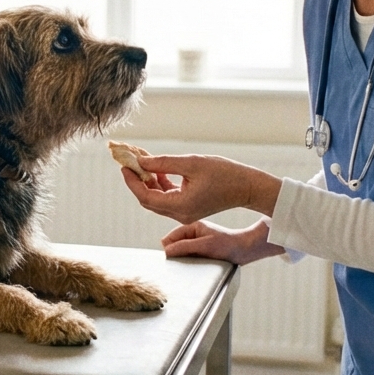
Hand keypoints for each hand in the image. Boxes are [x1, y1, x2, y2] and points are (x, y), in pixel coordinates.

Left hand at [120, 153, 280, 224]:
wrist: (248, 186)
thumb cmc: (225, 174)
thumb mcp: (192, 163)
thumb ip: (164, 163)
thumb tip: (141, 161)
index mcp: (180, 206)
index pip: (146, 197)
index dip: (132, 181)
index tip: (125, 165)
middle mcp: (180, 213)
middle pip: (148, 199)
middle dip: (137, 180)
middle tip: (129, 161)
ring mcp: (185, 212)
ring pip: (157, 198)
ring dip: (148, 180)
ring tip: (140, 160)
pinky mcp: (189, 206)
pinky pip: (168, 196)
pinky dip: (160, 183)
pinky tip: (155, 168)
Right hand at [161, 219, 286, 264]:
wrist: (244, 250)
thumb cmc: (228, 245)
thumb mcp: (205, 245)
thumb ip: (185, 247)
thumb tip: (167, 251)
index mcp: (191, 227)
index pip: (170, 238)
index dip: (169, 248)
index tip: (173, 258)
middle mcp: (191, 234)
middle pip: (173, 246)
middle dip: (176, 254)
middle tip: (187, 261)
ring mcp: (195, 243)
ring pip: (179, 254)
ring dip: (184, 260)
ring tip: (195, 263)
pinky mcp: (199, 252)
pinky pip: (187, 258)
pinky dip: (189, 263)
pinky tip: (197, 265)